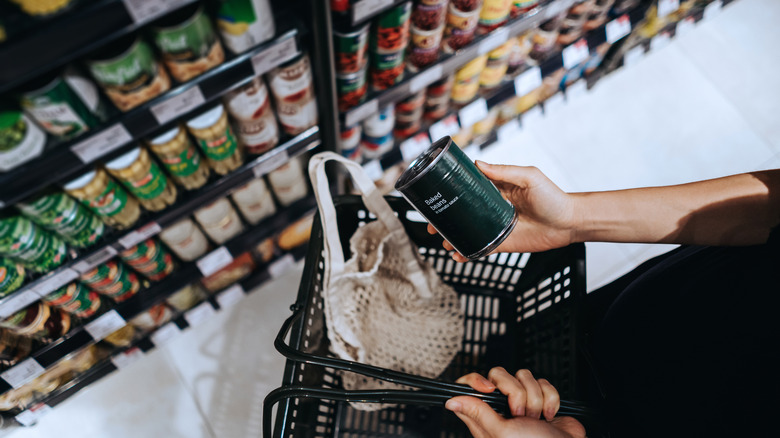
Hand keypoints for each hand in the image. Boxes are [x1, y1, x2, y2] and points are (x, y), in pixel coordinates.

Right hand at [427, 162, 577, 261]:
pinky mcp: (503, 243)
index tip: (435, 194)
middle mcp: (493, 208)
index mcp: (497, 190)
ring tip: (444, 240)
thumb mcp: (529, 177)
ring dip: (453, 236)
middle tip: (432, 223)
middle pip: (463, 212)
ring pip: (468, 231)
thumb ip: (504, 171)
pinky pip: (481, 248)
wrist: (569, 222)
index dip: (451, 192)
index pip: (468, 189)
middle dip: (445, 218)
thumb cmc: (553, 197)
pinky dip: (468, 252)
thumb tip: (479, 163)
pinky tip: (458, 255)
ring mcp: (496, 226)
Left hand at [446, 367, 585, 437]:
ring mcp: (522, 401)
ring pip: (524, 377)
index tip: (489, 388)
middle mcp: (501, 406)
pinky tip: (548, 416)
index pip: (468, 386)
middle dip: (515, 391)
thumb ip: (478, 413)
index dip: (477, 381)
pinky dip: (550, 399)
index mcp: (484, 416)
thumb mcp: (502, 433)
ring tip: (535, 419)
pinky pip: (543, 383)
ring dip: (535, 398)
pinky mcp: (541, 398)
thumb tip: (451, 401)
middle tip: (519, 413)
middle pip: (499, 375)